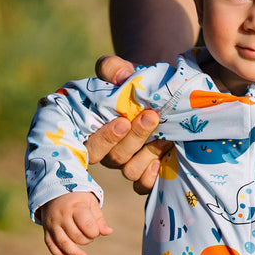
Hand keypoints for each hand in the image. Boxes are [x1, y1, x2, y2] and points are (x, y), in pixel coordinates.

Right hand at [39, 192, 111, 254]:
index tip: (96, 230)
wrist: (54, 191)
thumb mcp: (90, 202)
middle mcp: (62, 216)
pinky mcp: (47, 230)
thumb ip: (99, 218)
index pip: (87, 225)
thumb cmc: (77, 198)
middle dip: (86, 240)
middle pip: (76, 236)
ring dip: (74, 253)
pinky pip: (51, 245)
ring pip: (63, 243)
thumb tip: (108, 232)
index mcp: (75, 207)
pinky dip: (60, 253)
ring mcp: (53, 224)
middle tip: (89, 235)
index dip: (94, 232)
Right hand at [84, 55, 172, 193]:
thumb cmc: (135, 86)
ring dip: (147, 154)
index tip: (123, 121)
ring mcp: (127, 164)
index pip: (89, 144)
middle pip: (113, 158)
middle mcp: (108, 151)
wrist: (161, 96)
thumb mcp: (124, 72)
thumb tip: (119, 75)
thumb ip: (113, 68)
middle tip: (152, 117)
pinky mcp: (145, 174)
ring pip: (129, 171)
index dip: (104, 138)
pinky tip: (162, 162)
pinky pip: (142, 186)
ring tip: (165, 136)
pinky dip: (150, 177)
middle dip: (133, 139)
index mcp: (95, 130)